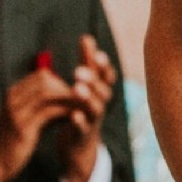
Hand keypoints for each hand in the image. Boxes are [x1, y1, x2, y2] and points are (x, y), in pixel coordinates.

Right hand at [0, 62, 79, 181]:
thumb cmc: (15, 142)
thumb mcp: (28, 118)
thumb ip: (44, 106)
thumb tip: (68, 95)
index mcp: (13, 94)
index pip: (41, 76)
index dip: (60, 83)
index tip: (72, 95)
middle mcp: (13, 99)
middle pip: (45, 80)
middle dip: (65, 89)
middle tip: (80, 100)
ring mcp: (17, 112)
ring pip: (48, 93)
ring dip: (66, 99)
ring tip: (79, 108)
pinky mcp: (23, 128)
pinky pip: (49, 112)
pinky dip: (63, 112)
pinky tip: (71, 119)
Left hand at [56, 34, 115, 181]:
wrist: (80, 144)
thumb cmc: (84, 107)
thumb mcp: (88, 84)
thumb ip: (88, 63)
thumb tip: (86, 37)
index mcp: (102, 90)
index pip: (108, 75)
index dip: (104, 66)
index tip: (97, 55)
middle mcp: (102, 103)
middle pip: (103, 90)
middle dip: (93, 79)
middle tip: (77, 71)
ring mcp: (94, 119)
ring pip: (96, 107)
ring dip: (88, 98)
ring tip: (76, 89)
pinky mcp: (84, 134)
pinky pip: (84, 127)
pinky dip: (80, 121)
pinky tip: (73, 114)